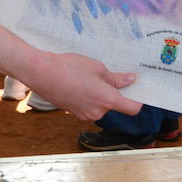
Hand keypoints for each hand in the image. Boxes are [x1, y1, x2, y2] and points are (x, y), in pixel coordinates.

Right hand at [19, 51, 142, 120]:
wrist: (41, 73)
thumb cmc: (70, 67)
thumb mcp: (97, 68)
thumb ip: (115, 78)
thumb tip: (130, 81)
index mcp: (107, 100)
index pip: (132, 108)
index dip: (139, 100)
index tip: (140, 91)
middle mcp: (97, 112)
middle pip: (115, 105)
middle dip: (116, 92)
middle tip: (113, 75)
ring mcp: (84, 114)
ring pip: (102, 105)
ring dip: (102, 95)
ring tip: (92, 76)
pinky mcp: (74, 113)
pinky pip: (89, 106)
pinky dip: (90, 97)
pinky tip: (82, 83)